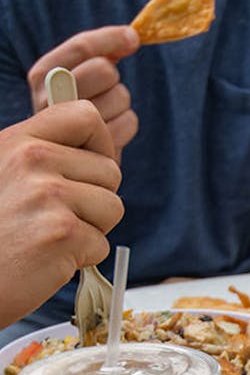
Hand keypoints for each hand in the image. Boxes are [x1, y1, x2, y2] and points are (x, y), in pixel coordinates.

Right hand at [0, 101, 123, 326]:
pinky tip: (44, 258)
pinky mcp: (63, 234)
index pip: (87, 116)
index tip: (89, 165)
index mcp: (19, 140)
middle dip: (93, 199)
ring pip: (113, 207)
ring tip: (46, 237)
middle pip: (110, 170)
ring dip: (89, 229)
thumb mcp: (1, 172)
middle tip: (52, 217)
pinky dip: (80, 257)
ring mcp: (49, 196)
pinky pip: (101, 243)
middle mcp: (33, 161)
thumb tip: (94, 145)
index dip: (100, 143)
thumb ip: (41, 153)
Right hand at [27, 26, 140, 154]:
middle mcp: (48, 99)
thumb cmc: (74, 123)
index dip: (109, 39)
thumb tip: (130, 36)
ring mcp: (69, 125)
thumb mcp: (77, 87)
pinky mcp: (91, 149)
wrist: (62, 171)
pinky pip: (129, 121)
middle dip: (114, 81)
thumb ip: (95, 60)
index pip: (79, 48)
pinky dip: (126, 128)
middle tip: (103, 98)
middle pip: (105, 70)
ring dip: (120, 107)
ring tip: (101, 123)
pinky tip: (108, 139)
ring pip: (121, 95)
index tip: (133, 38)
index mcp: (42, 78)